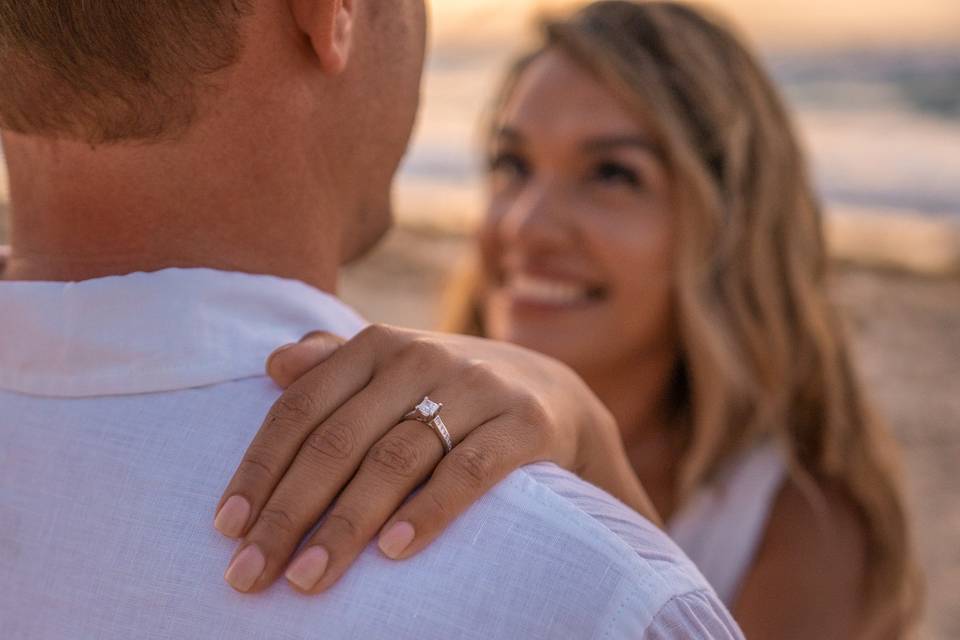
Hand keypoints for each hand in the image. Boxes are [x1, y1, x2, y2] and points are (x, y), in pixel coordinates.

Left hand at [214, 324, 656, 594]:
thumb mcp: (390, 370)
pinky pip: (468, 471)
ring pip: (394, 460)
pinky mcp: (522, 424)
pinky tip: (394, 552)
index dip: (260, 469)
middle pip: (338, 441)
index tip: (226, 529)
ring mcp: (474, 389)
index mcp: (376, 346)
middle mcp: (420, 358)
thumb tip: (273, 364)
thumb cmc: (447, 392)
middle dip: (288, 513)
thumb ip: (332, 365)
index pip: (301, 409)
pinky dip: (430, 511)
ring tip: (305, 579)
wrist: (550, 392)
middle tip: (249, 574)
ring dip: (345, 525)